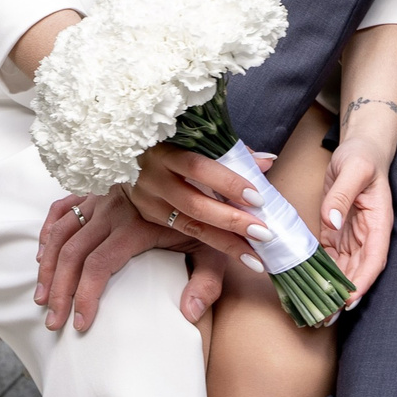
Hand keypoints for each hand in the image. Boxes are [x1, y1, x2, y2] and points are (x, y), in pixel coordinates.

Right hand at [34, 189, 217, 331]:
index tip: (81, 323)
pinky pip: (62, 208)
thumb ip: (207, 282)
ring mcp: (100, 197)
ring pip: (61, 232)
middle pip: (73, 253)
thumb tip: (189, 313)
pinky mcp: (96, 190)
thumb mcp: (215, 250)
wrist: (201, 176)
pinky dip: (48, 231)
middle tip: (54, 322)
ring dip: (48, 266)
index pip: (99, 265)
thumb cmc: (206, 217)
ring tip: (43, 298)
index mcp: (136, 224)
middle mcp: (112, 209)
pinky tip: (43, 255)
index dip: (85, 296)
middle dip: (60, 290)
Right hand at [126, 143, 270, 260]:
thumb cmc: (173, 143)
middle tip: (263, 233)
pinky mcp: (149, 214)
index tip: (257, 197)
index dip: (228, 183)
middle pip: (194, 204)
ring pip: (189, 224)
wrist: (130, 154)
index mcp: (165, 150)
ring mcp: (147, 199)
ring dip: (225, 241)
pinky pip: (184, 231)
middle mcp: (153, 177)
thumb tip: (266, 162)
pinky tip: (237, 252)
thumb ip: (231, 151)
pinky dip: (214, 242)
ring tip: (255, 255)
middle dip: (230, 220)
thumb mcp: (195, 141)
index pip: (198, 168)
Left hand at [317, 138, 395, 303]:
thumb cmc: (362, 156)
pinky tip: (309, 286)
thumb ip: (342, 195)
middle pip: (358, 271)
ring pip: (344, 269)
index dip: (363, 281)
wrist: (359, 148)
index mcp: (379, 222)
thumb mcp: (353, 170)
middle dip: (344, 295)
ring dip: (332, 289)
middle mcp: (368, 234)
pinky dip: (321, 272)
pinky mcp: (337, 231)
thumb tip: (332, 221)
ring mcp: (352, 235)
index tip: (350, 300)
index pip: (374, 259)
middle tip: (326, 316)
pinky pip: (330, 257)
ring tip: (317, 310)